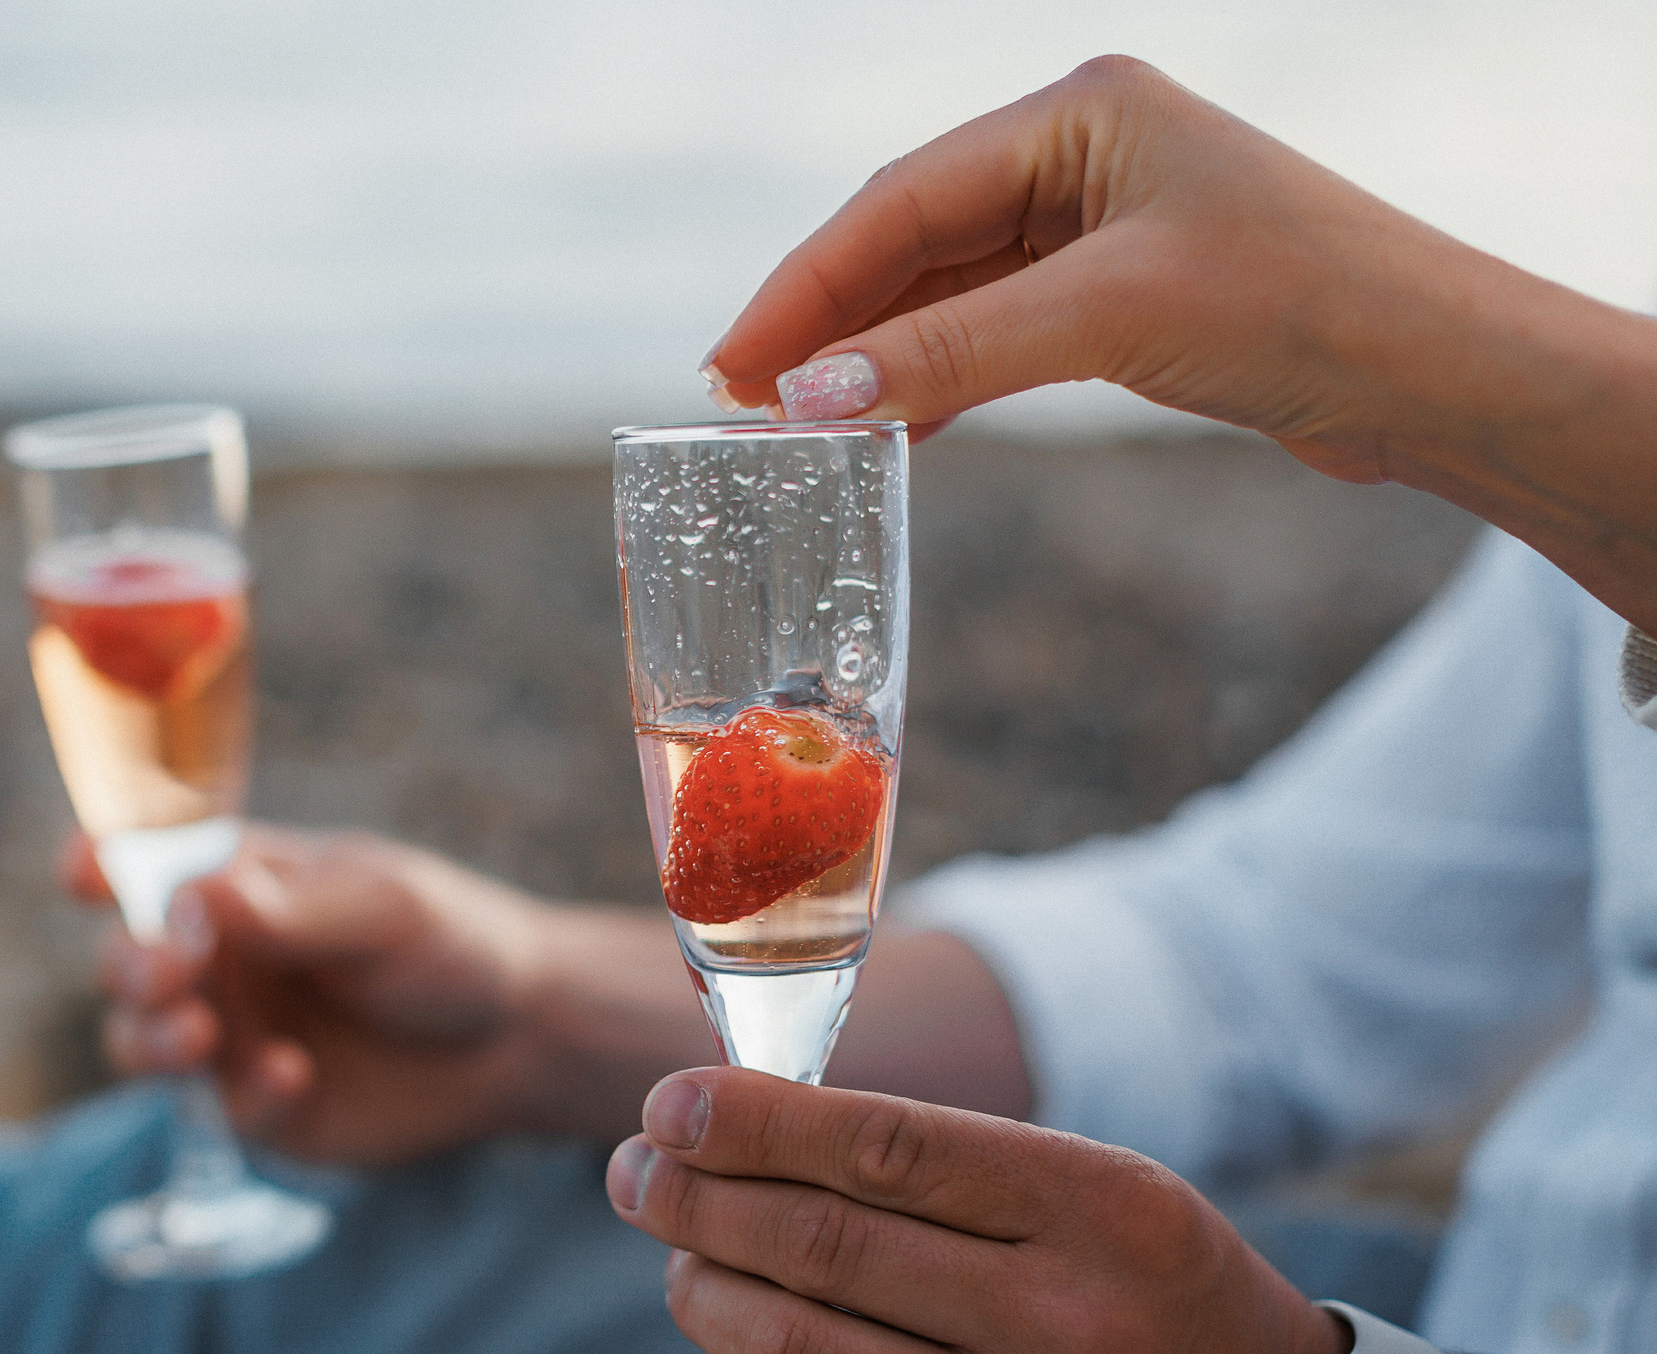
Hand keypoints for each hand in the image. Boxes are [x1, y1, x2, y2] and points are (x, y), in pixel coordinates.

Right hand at [75, 825, 709, 1164]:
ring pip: (145, 1045)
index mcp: (234, 887)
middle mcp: (216, 961)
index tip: (82, 873)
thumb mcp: (381, 908)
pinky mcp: (260, 1110)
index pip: (142, 870)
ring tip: (201, 1036)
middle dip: (131, 970)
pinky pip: (224, 1111)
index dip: (100, 866)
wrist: (520, 1036)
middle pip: (127, 966)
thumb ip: (288, 908)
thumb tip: (194, 896)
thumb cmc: (450, 942)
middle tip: (168, 977)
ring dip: (156, 1041)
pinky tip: (296, 1074)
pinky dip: (247, 1095)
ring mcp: (231, 1038)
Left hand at [604, 1065, 1342, 1353]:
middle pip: (822, 1243)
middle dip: (696, 1200)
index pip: (887, 1145)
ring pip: (796, 1350)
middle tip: (637, 1179)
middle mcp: (1066, 1322)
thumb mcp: (1103, 1194)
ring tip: (681, 1266)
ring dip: (702, 1296)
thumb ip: (951, 1166)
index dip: (754, 1121)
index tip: (669, 1107)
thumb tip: (750, 1130)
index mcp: (1099, 1208)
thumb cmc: (1154, 1297)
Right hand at [703, 57, 1656, 629]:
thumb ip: (950, 351)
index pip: (900, 199)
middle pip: (910, 237)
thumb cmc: (1299, 305)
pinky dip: (936, 375)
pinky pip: (993, 326)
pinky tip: (891, 427)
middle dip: (825, 321)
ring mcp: (1101, 220)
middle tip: (741, 401)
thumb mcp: (1106, 319)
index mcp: (1079, 113)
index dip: (804, 287)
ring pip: (945, 286)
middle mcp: (1082, 152)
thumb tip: (812, 399)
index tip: (730, 367)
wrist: (1435, 368)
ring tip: (797, 424)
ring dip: (873, 355)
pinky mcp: (1121, 290)